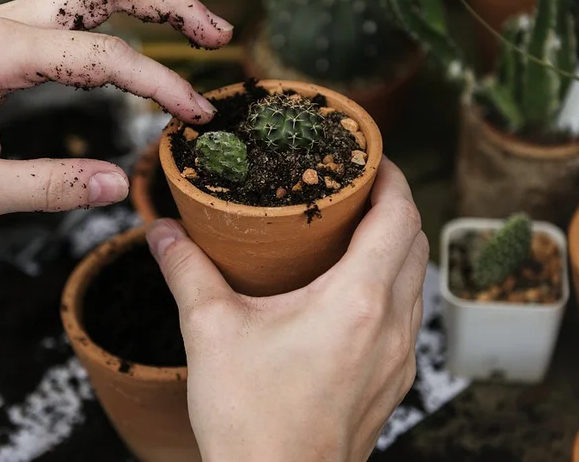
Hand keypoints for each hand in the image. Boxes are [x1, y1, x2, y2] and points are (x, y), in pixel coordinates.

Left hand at [0, 0, 232, 336]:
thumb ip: (49, 187)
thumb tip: (117, 185)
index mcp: (2, 53)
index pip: (104, 57)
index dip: (160, 83)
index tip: (196, 115)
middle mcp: (7, 20)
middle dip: (170, 2)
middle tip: (219, 32)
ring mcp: (7, 17)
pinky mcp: (8, 28)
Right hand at [146, 159, 427, 461]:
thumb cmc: (251, 421)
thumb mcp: (210, 332)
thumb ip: (187, 271)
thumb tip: (163, 231)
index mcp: (357, 301)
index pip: (399, 215)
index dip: (390, 176)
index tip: (368, 156)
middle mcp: (392, 326)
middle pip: (415, 243)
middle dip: (392, 205)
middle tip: (353, 188)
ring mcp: (399, 359)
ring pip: (415, 281)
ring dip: (393, 248)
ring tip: (350, 233)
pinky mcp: (393, 384)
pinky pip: (407, 317)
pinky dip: (390, 288)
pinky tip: (348, 294)